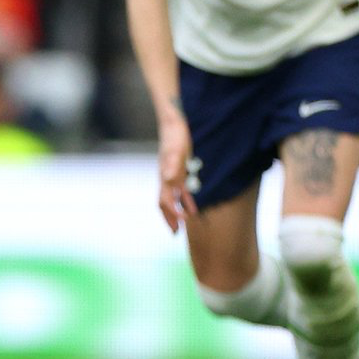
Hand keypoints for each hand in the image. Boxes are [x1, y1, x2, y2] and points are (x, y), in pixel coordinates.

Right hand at [156, 113, 197, 232]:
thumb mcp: (176, 150)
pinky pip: (181, 191)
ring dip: (175, 213)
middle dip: (169, 219)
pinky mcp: (179, 171)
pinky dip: (186, 201)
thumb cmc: (175, 136)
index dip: (172, 214)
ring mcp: (171, 176)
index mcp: (164, 177)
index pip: (165, 201)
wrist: (173, 124)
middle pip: (164, 203)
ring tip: (182, 226)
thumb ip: (172, 164)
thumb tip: (168, 179)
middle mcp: (166, 179)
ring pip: (171, 199)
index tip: (181, 225)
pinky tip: (194, 208)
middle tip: (175, 234)